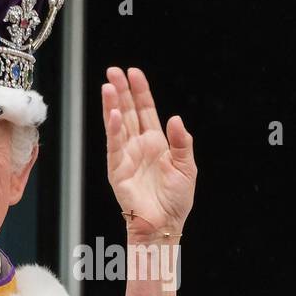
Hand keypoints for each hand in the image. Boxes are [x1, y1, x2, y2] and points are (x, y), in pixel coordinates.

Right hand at [101, 67, 195, 239]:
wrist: (165, 224)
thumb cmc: (176, 200)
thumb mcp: (187, 167)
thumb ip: (182, 142)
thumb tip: (174, 118)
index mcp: (156, 143)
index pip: (145, 111)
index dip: (140, 92)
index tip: (134, 73)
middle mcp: (139, 146)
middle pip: (127, 112)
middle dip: (121, 91)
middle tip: (113, 71)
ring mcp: (126, 157)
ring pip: (117, 125)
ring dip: (112, 106)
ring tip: (108, 86)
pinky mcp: (118, 171)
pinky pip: (114, 147)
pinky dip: (114, 131)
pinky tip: (113, 115)